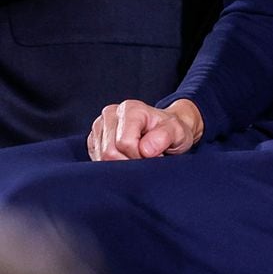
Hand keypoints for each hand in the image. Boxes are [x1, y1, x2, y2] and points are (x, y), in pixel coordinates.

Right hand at [87, 99, 203, 160]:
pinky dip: (113, 165)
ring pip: (101, 159)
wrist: (166, 131)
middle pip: (109, 152)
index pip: (124, 143)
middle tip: (146, 158)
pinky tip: (126, 157)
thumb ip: (164, 137)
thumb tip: (145, 149)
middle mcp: (111, 113)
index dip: (139, 156)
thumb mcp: (177, 131)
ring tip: (138, 156)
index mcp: (130, 109)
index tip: (154, 155)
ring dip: (121, 164)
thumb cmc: (171, 131)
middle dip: (130, 162)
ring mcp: (100, 126)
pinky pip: (96, 160)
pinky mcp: (94, 139)